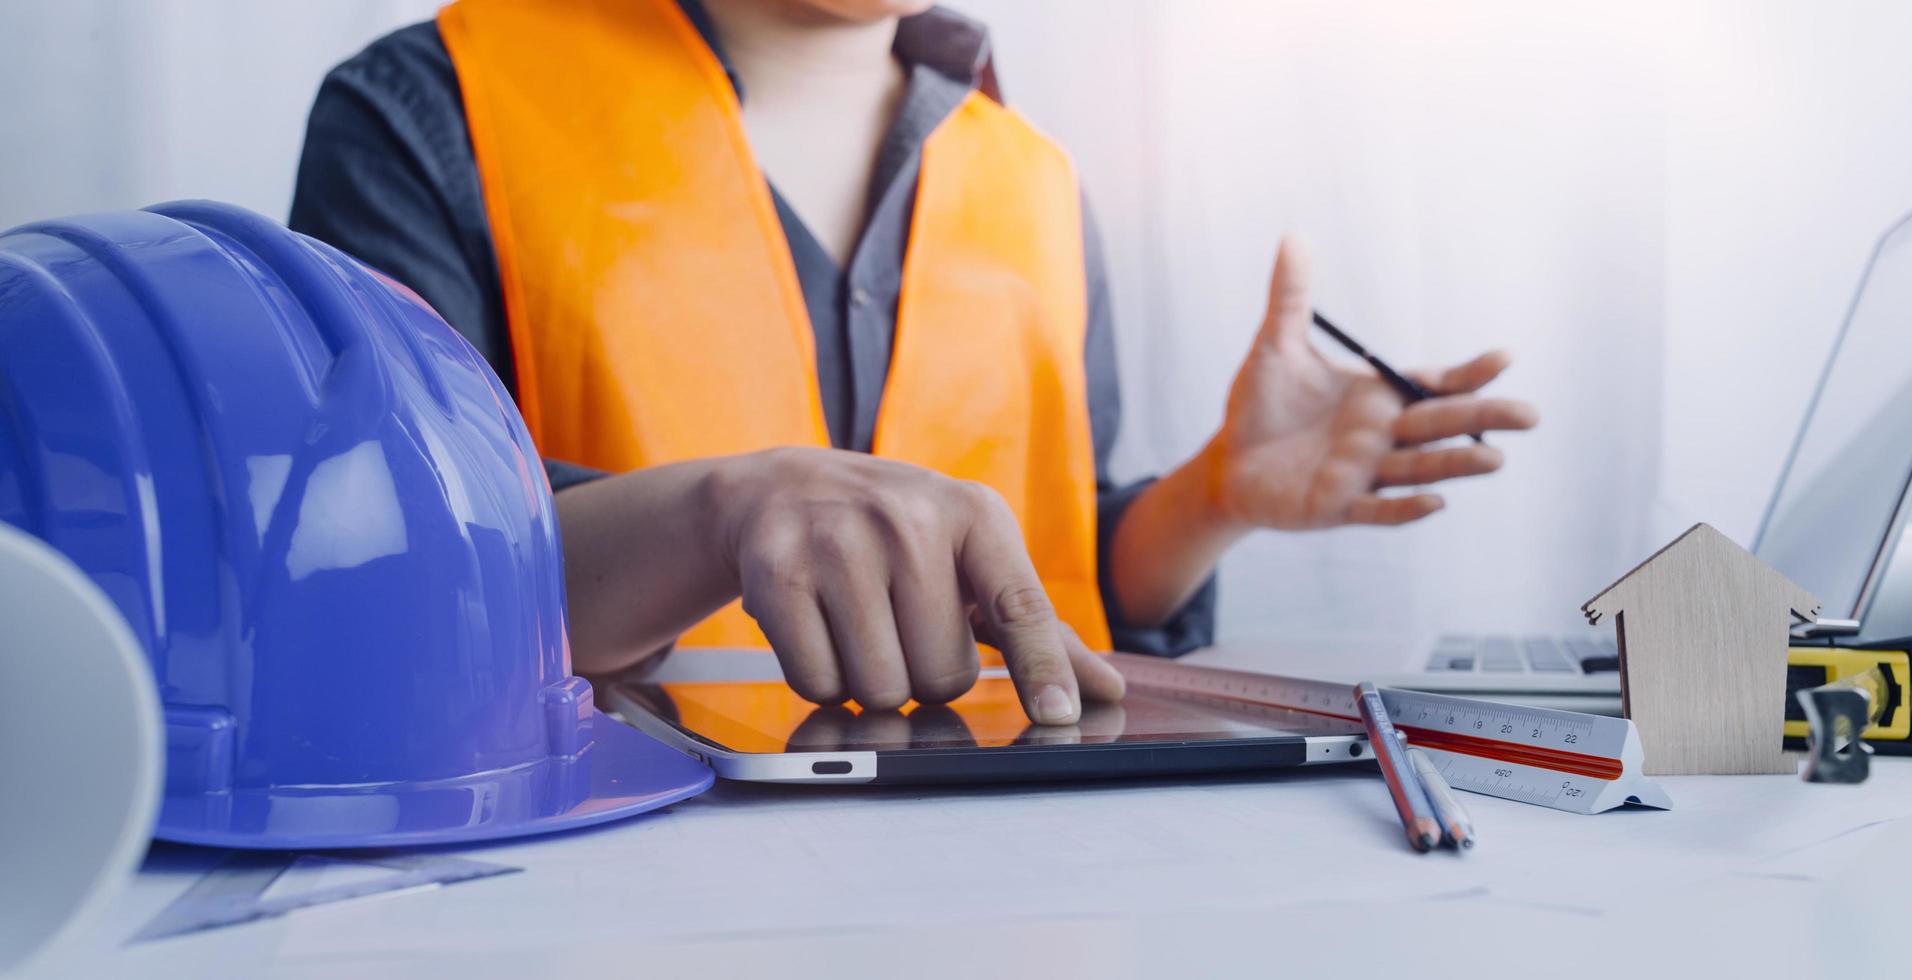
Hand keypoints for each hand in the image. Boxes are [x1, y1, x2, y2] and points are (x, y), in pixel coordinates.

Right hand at [707, 447, 1125, 723]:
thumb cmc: (895, 536)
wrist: (783, 490)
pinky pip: (817, 682)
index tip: (1061, 717)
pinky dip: (821, 679)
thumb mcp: (970, 557)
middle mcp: (908, 519)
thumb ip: (1038, 629)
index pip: (1019, 607)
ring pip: (879, 689)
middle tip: (901, 629)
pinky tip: (818, 629)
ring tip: (859, 626)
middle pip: (941, 676)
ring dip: (871, 683)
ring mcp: (838, 543)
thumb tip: (1107, 690)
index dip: (1042, 669)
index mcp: (973, 514)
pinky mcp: (778, 573)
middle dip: (923, 675)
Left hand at [1203, 236, 1537, 529]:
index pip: (1435, 384)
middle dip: (1484, 419)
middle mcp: (1382, 436)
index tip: (1504, 356)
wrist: (1229, 462)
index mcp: (1379, 397)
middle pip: (1441, 425)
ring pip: (1419, 469)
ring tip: (1495, 459)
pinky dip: (1405, 509)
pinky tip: (1435, 503)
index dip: (1469, 373)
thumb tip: (1292, 235)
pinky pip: (1378, 511)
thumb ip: (1290, 298)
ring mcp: (1365, 474)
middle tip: (1530, 416)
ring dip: (1455, 465)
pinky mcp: (1338, 507)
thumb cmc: (1260, 406)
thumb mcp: (1275, 347)